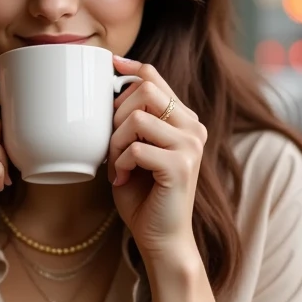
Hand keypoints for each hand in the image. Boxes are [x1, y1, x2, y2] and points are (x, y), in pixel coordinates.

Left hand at [107, 55, 206, 260]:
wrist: (161, 237)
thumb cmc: (143, 196)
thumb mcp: (135, 150)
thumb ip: (131, 123)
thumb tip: (108, 91)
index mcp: (183, 120)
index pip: (155, 78)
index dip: (129, 68)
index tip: (109, 64)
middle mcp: (193, 128)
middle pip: (145, 90)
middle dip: (116, 115)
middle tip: (112, 145)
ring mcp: (190, 145)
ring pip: (138, 118)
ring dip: (116, 142)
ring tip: (117, 164)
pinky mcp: (181, 166)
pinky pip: (136, 148)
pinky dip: (121, 163)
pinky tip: (123, 178)